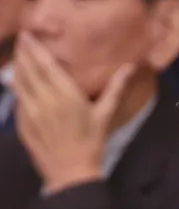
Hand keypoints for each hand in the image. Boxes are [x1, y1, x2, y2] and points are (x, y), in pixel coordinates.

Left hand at [14, 34, 135, 194]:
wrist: (71, 173)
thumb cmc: (92, 142)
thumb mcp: (105, 114)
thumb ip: (116, 88)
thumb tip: (131, 67)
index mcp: (64, 94)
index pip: (44, 64)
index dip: (33, 48)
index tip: (28, 34)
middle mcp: (43, 99)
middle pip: (27, 70)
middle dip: (23, 54)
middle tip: (21, 40)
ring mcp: (29, 112)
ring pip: (18, 84)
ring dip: (17, 69)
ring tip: (18, 58)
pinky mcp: (22, 125)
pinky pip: (17, 102)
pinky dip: (16, 89)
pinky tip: (18, 85)